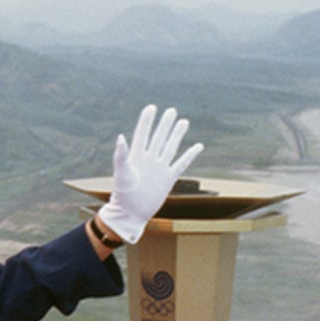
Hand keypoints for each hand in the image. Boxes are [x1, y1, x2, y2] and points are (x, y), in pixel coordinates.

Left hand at [98, 105, 203, 243]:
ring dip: (177, 135)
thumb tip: (121, 137)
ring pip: (170, 147)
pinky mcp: (168, 179)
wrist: (132, 213)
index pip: (143, 133)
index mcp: (136, 155)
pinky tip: (198, 146)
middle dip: (164, 124)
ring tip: (184, 121)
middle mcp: (149, 159)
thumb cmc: (123, 194)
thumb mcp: (121, 173)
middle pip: (159, 137)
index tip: (151, 107)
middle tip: (171, 110)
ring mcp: (159, 168)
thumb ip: (121, 155)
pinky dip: (190, 155)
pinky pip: (181, 164)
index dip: (147, 121)